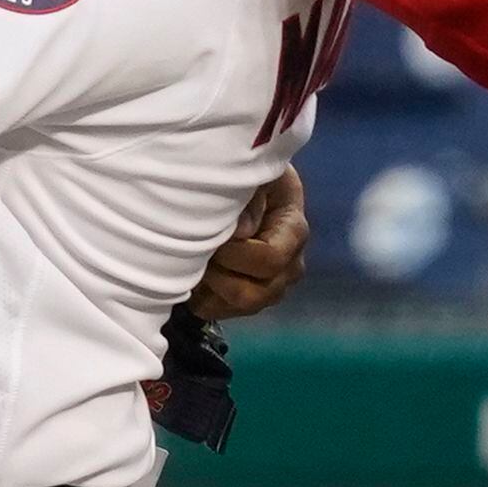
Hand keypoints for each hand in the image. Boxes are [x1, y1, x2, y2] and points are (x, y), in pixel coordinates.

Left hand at [192, 168, 309, 318]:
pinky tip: (193, 270)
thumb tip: (242, 233)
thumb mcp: (250, 175)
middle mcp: (291, 265)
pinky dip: (202, 295)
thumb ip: (248, 198)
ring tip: (194, 258)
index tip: (212, 234)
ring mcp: (272, 286)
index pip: (270, 259)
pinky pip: (222, 311)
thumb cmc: (244, 178)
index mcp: (294, 229)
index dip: (236, 253)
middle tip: (195, 250)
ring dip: (210, 286)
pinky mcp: (249, 299)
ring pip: (240, 306)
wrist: (236, 189)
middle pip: (256, 293)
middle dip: (219, 274)